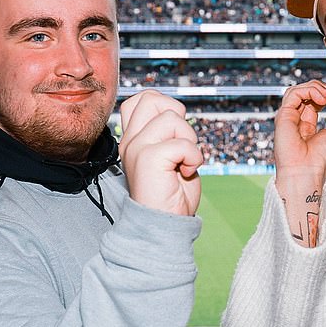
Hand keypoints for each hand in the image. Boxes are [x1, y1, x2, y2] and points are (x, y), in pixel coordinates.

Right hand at [118, 90, 202, 215]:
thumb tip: (179, 113)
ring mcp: (137, 148)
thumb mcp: (171, 157)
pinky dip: (194, 157)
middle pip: (152, 98)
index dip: (166, 106)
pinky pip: (183, 143)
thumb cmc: (171, 196)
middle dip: (178, 117)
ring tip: (184, 163)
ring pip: (172, 118)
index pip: (142, 99)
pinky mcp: (148, 158)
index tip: (175, 135)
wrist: (162, 227)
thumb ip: (171, 134)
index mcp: (134, 139)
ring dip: (189, 140)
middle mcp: (131, 140)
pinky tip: (187, 173)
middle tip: (181, 145)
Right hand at [273, 81, 325, 246]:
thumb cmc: (322, 158)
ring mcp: (288, 117)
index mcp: (307, 124)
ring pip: (296, 90)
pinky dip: (308, 90)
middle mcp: (295, 120)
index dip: (324, 93)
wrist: (307, 171)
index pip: (313, 99)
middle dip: (319, 87)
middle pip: (304, 92)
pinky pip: (293, 93)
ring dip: (314, 87)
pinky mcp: (283, 116)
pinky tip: (320, 98)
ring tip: (325, 95)